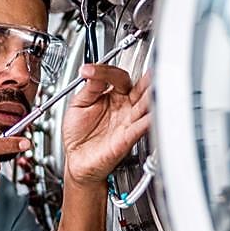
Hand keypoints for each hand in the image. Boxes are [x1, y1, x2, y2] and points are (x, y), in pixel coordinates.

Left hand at [61, 65, 150, 185]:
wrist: (76, 160)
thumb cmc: (78, 134)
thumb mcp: (78, 105)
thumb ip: (89, 88)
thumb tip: (93, 71)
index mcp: (113, 96)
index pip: (118, 77)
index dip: (106, 71)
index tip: (88, 70)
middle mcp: (125, 107)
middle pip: (141, 88)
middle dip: (146, 79)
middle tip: (148, 70)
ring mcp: (128, 121)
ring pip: (147, 104)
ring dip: (151, 95)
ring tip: (153, 85)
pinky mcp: (128, 138)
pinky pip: (142, 126)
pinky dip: (148, 119)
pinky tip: (151, 112)